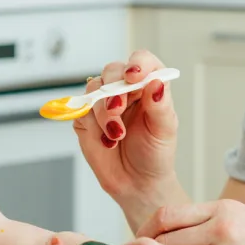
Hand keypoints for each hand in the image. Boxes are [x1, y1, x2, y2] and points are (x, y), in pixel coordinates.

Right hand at [73, 50, 184, 212]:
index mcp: (148, 87)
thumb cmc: (155, 153)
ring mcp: (103, 103)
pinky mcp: (86, 119)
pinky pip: (80, 109)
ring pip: (94, 89)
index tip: (134, 76)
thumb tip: (156, 82)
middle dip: (114, 90)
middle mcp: (125, 90)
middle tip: (118, 109)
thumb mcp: (164, 130)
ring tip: (116, 135)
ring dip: (103, 111)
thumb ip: (160, 105)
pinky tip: (106, 141)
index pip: (142, 61)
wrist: (136, 183)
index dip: (137, 63)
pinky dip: (92, 124)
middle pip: (112, 71)